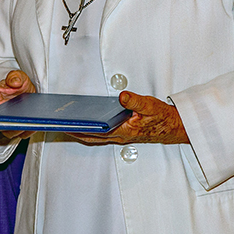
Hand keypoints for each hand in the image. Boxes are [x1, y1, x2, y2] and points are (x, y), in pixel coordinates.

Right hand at [0, 70, 35, 140]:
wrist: (24, 90)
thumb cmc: (16, 84)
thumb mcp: (17, 75)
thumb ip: (15, 76)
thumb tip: (15, 82)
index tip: (6, 112)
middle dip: (10, 124)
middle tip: (21, 120)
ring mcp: (5, 122)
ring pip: (9, 132)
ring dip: (20, 129)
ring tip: (31, 123)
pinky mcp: (15, 127)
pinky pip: (20, 134)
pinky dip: (28, 131)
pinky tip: (36, 125)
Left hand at [69, 91, 188, 145]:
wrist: (173, 128)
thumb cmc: (162, 118)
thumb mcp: (150, 106)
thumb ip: (135, 101)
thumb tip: (121, 96)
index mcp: (124, 131)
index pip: (97, 132)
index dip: (81, 129)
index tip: (68, 124)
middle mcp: (120, 136)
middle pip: (92, 137)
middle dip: (75, 132)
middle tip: (59, 125)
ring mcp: (120, 136)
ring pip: (96, 137)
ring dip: (82, 131)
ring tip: (67, 122)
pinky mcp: (122, 133)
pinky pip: (102, 134)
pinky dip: (91, 130)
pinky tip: (86, 121)